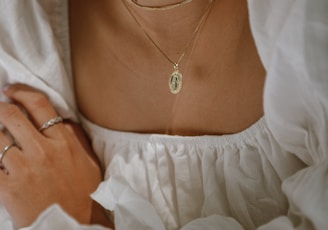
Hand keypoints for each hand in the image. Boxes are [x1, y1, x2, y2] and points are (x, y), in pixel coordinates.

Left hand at [0, 84, 101, 227]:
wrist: (76, 225)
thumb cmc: (85, 194)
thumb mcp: (88, 161)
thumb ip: (75, 138)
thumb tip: (62, 120)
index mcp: (64, 142)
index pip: (39, 105)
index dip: (21, 92)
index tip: (11, 91)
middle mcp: (43, 151)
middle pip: (11, 116)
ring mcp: (24, 169)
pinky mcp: (8, 188)